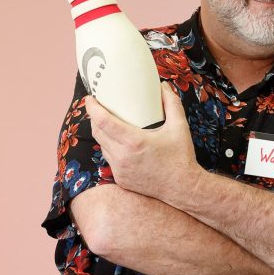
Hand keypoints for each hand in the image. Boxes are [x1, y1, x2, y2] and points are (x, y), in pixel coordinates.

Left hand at [86, 83, 201, 206]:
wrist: (183, 188)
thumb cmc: (181, 157)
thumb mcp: (179, 127)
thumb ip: (172, 104)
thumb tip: (163, 86)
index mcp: (133, 141)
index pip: (103, 121)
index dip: (93, 108)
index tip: (90, 99)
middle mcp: (122, 156)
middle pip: (97, 132)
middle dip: (95, 118)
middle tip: (100, 109)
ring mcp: (120, 169)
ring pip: (102, 147)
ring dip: (102, 135)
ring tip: (109, 125)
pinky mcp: (121, 179)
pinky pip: (110, 160)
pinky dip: (111, 150)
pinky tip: (120, 145)